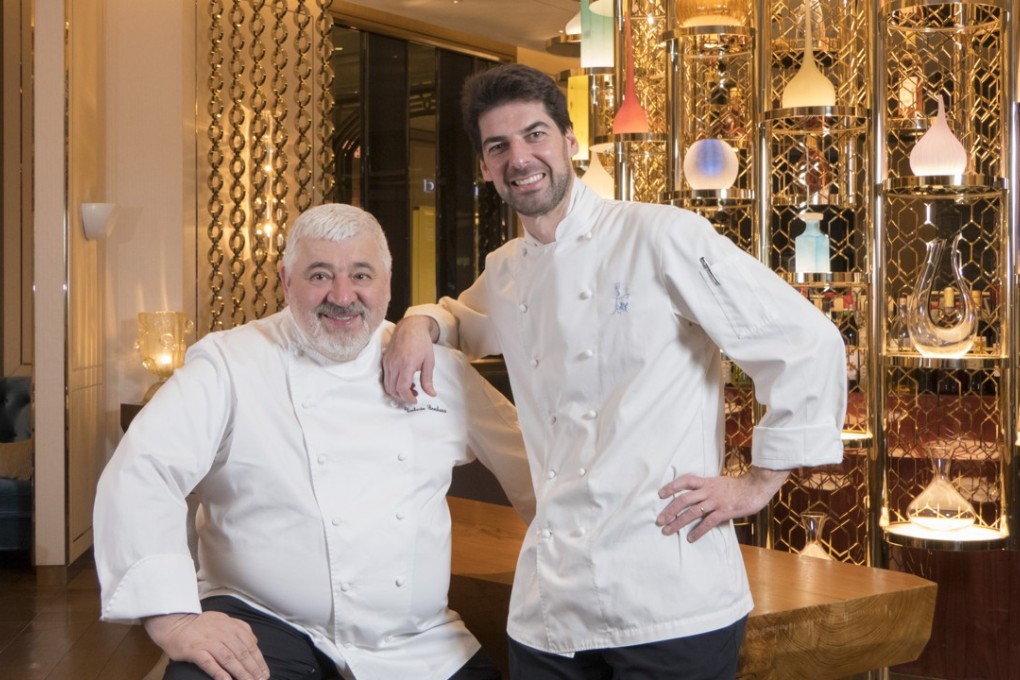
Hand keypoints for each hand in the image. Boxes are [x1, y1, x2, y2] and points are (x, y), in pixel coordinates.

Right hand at [144, 612, 268, 679]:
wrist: (174, 623)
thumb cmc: (201, 625)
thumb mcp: (224, 621)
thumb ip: (240, 629)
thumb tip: (254, 642)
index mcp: (231, 626)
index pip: (250, 645)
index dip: (259, 661)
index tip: (265, 673)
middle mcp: (222, 633)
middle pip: (241, 653)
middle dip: (253, 669)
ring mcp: (208, 641)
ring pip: (229, 658)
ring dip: (240, 672)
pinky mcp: (195, 650)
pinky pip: (209, 663)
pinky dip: (219, 673)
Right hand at [382, 315, 438, 403]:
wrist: (410, 327)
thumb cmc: (422, 343)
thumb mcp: (429, 361)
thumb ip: (428, 379)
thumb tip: (431, 394)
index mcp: (407, 364)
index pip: (402, 388)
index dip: (408, 398)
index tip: (415, 400)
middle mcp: (394, 364)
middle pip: (393, 389)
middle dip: (403, 397)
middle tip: (414, 395)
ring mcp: (388, 362)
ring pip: (387, 385)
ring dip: (397, 392)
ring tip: (410, 388)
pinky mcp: (385, 361)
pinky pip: (386, 378)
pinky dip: (393, 384)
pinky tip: (404, 380)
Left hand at [655, 466, 788, 541]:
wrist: (756, 487)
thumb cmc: (738, 486)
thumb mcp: (719, 481)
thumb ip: (707, 487)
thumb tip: (695, 494)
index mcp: (706, 482)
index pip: (684, 481)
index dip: (671, 487)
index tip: (660, 494)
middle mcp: (708, 491)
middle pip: (683, 499)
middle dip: (669, 510)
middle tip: (659, 520)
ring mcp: (716, 501)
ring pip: (692, 512)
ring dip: (678, 522)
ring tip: (667, 530)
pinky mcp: (724, 512)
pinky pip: (708, 522)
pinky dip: (698, 531)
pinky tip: (690, 538)